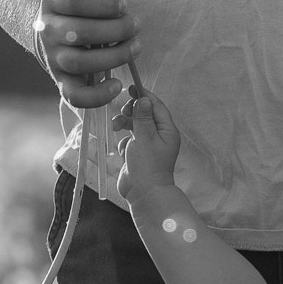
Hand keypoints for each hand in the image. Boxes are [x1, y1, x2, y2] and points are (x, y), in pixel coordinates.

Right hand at [37, 0, 139, 112]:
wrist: (58, 28)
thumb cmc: (82, 7)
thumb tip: (124, 3)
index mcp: (53, 1)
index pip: (73, 0)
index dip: (102, 3)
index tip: (124, 5)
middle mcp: (48, 30)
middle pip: (79, 33)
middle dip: (115, 30)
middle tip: (136, 25)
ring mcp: (53, 57)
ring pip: (80, 62)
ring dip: (114, 56)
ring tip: (135, 47)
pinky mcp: (61, 81)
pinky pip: (75, 95)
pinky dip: (97, 95)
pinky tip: (117, 85)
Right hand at [112, 90, 184, 211]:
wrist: (144, 195)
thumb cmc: (148, 166)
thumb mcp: (144, 138)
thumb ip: (142, 118)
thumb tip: (143, 99)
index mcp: (167, 131)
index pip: (156, 106)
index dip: (144, 96)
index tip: (131, 88)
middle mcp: (160, 137)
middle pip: (145, 114)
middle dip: (132, 111)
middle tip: (122, 110)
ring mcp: (148, 146)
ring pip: (135, 126)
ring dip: (124, 124)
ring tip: (115, 126)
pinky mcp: (137, 155)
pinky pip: (129, 141)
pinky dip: (124, 142)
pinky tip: (122, 150)